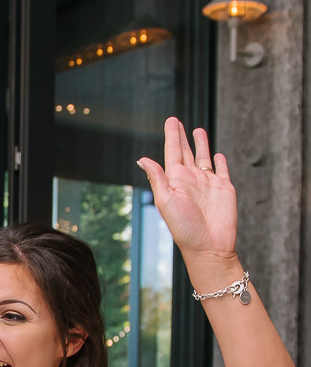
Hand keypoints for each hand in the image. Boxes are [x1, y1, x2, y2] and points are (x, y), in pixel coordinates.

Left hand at [137, 119, 237, 261]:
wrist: (208, 245)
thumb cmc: (184, 227)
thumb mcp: (166, 200)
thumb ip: (157, 178)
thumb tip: (143, 159)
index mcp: (175, 180)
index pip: (173, 152)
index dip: (172, 135)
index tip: (171, 120)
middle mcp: (191, 179)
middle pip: (186, 151)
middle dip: (182, 137)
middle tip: (177, 121)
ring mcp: (208, 183)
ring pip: (204, 157)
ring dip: (201, 144)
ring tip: (197, 131)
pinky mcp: (224, 188)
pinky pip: (222, 170)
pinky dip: (220, 161)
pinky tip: (217, 154)